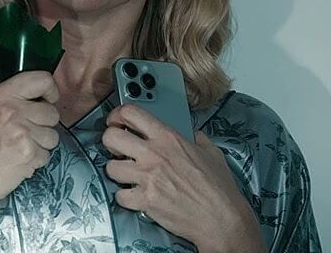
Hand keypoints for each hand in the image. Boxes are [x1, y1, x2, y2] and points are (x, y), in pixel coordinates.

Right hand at [0, 71, 60, 232]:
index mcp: (1, 94)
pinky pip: (46, 154)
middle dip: (44, 125)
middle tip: (24, 133)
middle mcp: (12, 110)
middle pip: (52, 112)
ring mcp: (21, 131)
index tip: (47, 100)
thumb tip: (37, 89)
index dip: (50, 91)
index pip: (43, 79)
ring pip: (53, 135)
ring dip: (41, 144)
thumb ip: (11, 97)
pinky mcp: (27, 152)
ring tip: (20, 147)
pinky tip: (19, 160)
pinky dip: (36, 160)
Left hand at [102, 104, 263, 252]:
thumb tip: (193, 134)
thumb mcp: (210, 152)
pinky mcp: (144, 201)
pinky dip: (125, 196)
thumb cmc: (218, 187)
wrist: (220, 217)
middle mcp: (153, 154)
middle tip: (119, 147)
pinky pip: (119, 195)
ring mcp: (147, 178)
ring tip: (128, 173)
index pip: (131, 113)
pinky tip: (135, 194)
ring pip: (110, 167)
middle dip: (111, 141)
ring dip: (117, 171)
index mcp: (168, 138)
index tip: (117, 120)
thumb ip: (197, 139)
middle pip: (111, 137)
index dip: (118, 114)